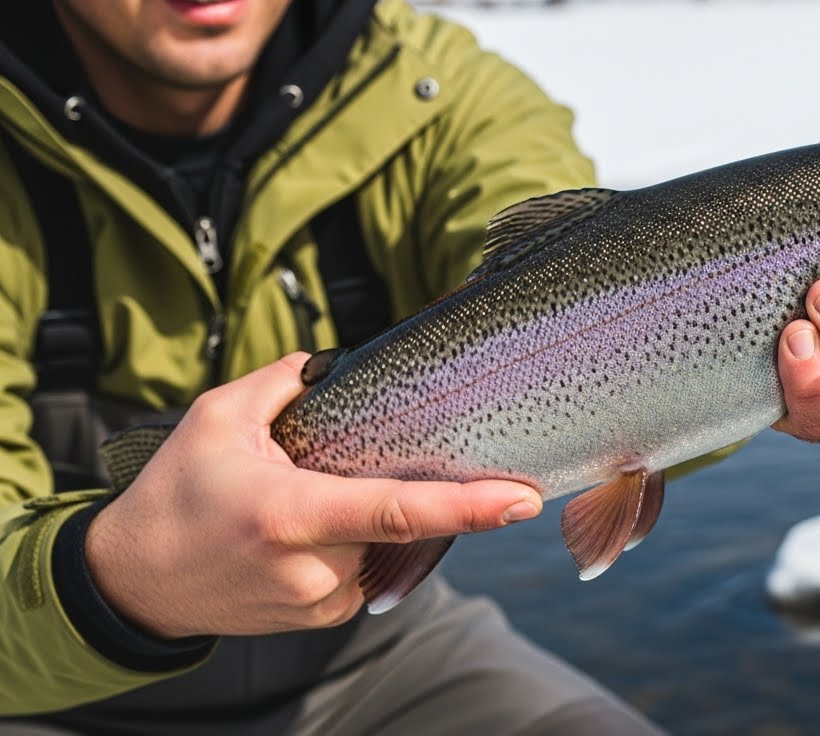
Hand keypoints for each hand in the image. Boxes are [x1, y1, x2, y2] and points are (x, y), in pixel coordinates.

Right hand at [84, 353, 543, 637]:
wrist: (134, 581)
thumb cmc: (176, 493)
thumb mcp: (217, 418)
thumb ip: (287, 382)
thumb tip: (342, 364)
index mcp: (289, 516)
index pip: (395, 511)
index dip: (466, 508)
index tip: (522, 500)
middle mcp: (312, 569)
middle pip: (395, 518)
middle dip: (385, 482)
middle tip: (326, 468)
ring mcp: (321, 602)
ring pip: (383, 543)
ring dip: (362, 516)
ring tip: (291, 507)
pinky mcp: (325, 618)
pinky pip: (366, 566)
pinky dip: (352, 541)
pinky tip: (300, 535)